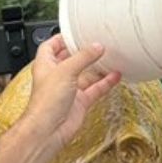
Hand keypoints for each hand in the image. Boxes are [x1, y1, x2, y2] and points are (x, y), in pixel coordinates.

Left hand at [26, 36, 121, 151]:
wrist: (49, 130)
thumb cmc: (46, 102)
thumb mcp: (65, 70)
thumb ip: (83, 57)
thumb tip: (96, 46)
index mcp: (46, 65)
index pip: (51, 46)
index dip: (61, 38)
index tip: (75, 32)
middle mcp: (57, 76)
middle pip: (71, 59)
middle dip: (83, 51)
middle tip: (97, 42)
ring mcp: (69, 90)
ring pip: (86, 74)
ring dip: (97, 66)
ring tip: (111, 56)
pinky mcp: (80, 102)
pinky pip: (95, 89)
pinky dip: (105, 82)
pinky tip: (115, 75)